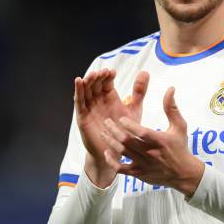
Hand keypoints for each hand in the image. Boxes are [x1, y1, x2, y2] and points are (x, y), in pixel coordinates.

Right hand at [74, 69, 149, 187]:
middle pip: (96, 84)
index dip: (108, 76)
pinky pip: (79, 102)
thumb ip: (139, 92)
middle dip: (98, 77)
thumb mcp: (134, 108)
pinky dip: (78, 91)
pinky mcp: (82, 116)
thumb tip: (145, 72)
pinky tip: (78, 81)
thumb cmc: (126, 131)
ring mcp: (90, 107)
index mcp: (110, 97)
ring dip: (88, 81)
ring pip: (87, 90)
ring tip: (92, 75)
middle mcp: (99, 100)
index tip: (112, 72)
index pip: (107, 82)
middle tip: (102, 72)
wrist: (117, 151)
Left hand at [102, 86, 204, 196]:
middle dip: (114, 131)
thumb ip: (171, 108)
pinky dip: (112, 161)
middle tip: (106, 122)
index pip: (142, 133)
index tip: (120, 118)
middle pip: (128, 142)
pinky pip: (121, 169)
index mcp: (160, 141)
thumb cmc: (180, 147)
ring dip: (111, 142)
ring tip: (103, 133)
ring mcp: (143, 165)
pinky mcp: (139, 174)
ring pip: (122, 153)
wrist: (183, 173)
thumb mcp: (179, 126)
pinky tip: (107, 152)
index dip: (130, 125)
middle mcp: (150, 153)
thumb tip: (170, 88)